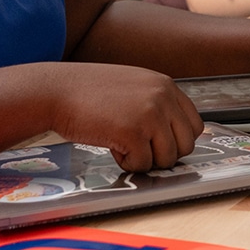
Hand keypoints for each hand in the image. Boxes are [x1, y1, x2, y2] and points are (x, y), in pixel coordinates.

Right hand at [51, 64, 204, 172]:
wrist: (55, 91)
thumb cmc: (88, 92)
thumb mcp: (132, 87)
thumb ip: (156, 104)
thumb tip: (174, 136)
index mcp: (166, 85)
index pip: (194, 124)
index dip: (176, 141)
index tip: (158, 145)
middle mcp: (163, 97)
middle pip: (186, 145)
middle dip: (163, 155)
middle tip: (139, 149)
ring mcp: (151, 114)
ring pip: (167, 158)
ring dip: (145, 160)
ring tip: (122, 145)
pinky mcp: (134, 133)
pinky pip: (143, 164)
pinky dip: (127, 162)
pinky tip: (111, 146)